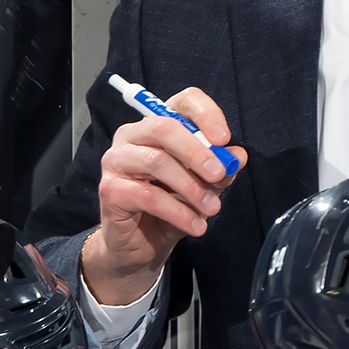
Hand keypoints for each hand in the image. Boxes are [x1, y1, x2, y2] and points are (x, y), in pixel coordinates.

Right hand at [80, 86, 245, 306]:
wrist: (140, 246)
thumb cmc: (169, 207)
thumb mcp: (202, 187)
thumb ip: (218, 170)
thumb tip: (237, 156)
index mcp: (158, 126)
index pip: (182, 102)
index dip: (205, 114)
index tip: (224, 139)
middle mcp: (131, 135)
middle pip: (164, 127)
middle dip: (197, 151)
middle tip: (220, 174)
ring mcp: (116, 160)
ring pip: (157, 161)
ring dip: (191, 187)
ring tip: (212, 208)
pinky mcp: (110, 189)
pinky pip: (148, 196)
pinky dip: (178, 212)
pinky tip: (195, 225)